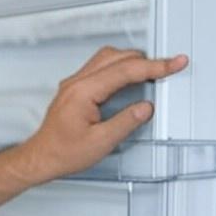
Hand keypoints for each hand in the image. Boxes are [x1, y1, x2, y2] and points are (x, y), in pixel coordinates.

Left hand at [17, 47, 188, 182]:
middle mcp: (76, 83)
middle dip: (146, 60)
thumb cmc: (62, 152)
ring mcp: (74, 84)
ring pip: (108, 58)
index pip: (125, 70)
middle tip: (168, 67)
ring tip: (153, 71)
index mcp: (83, 92)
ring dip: (132, 61)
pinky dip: (120, 68)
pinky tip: (130, 78)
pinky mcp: (75, 89)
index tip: (174, 63)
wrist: (41, 157)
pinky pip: (100, 67)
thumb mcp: (101, 143)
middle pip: (117, 57)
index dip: (154, 66)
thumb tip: (145, 108)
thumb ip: (126, 122)